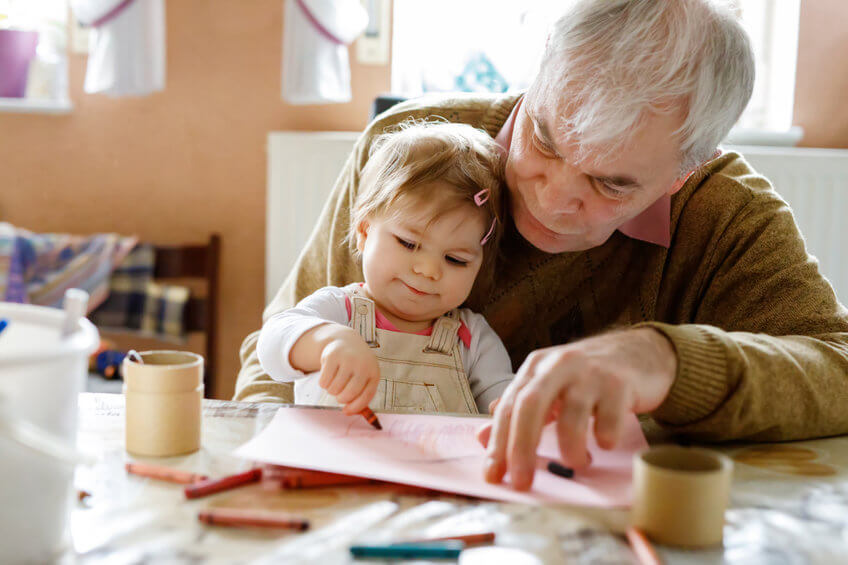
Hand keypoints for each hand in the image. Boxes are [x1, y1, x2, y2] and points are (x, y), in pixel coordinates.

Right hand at [318, 330, 379, 414]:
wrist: (347, 342)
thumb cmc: (357, 366)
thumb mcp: (365, 378)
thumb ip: (360, 396)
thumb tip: (348, 412)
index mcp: (374, 372)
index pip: (366, 396)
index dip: (355, 407)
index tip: (345, 411)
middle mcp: (362, 365)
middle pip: (349, 394)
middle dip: (341, 399)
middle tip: (339, 395)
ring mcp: (348, 359)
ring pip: (334, 389)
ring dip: (331, 390)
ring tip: (335, 383)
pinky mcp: (332, 356)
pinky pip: (324, 381)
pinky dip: (323, 384)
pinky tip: (328, 376)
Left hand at [479, 328, 676, 489]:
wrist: (637, 351)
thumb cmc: (586, 376)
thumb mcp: (548, 386)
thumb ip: (517, 410)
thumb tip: (481, 437)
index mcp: (535, 368)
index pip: (508, 407)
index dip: (497, 443)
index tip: (493, 476)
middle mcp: (558, 365)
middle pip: (531, 406)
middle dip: (522, 447)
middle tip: (522, 482)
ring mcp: (590, 373)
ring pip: (571, 414)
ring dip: (570, 449)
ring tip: (575, 462)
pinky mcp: (620, 383)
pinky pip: (609, 417)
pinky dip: (604, 436)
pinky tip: (603, 444)